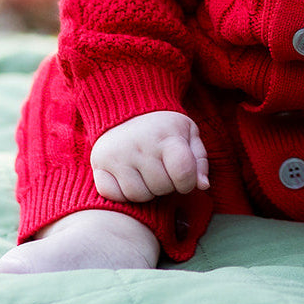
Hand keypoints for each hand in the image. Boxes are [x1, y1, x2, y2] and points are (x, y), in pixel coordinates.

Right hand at [90, 111, 208, 202]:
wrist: (128, 108)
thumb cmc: (164, 127)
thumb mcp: (188, 134)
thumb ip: (199, 160)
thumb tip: (203, 186)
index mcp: (166, 135)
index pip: (184, 173)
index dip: (187, 182)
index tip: (183, 177)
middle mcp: (140, 144)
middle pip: (161, 187)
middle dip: (166, 185)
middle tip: (162, 170)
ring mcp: (117, 154)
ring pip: (138, 196)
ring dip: (146, 191)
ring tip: (147, 173)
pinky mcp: (99, 162)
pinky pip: (113, 195)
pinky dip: (123, 193)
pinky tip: (129, 177)